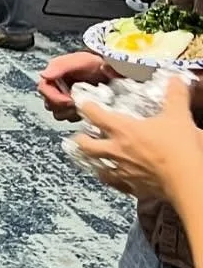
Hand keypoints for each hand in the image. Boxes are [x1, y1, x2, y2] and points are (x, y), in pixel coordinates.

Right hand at [36, 52, 115, 121]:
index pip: (44, 90)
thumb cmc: (96, 64)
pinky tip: (86, 109)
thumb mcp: (80, 61)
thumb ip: (61, 66)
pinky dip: (77, 115)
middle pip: (49, 104)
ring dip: (70, 112)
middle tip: (78, 103)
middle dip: (64, 106)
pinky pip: (69, 117)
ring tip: (84, 105)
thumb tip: (44, 75)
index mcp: (53, 75)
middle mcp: (55, 88)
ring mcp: (63, 98)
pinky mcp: (73, 107)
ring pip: (58, 112)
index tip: (69, 101)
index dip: (55, 97)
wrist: (110, 71)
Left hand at [74, 77, 202, 200]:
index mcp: (124, 130)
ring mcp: (122, 171)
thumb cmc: (179, 147)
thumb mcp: (178, 115)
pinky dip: (113, 180)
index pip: (96, 115)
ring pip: (98, 167)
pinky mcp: (132, 188)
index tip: (83, 104)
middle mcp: (117, 151)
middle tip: (80, 137)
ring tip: (92, 160)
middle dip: (81, 140)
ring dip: (93, 162)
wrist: (187, 179)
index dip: (87, 108)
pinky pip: (116, 185)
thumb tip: (174, 79)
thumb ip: (175, 95)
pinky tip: (115, 179)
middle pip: (87, 146)